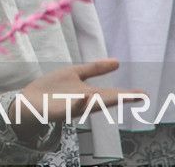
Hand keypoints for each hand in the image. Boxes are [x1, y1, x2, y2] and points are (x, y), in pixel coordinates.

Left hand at [12, 59, 137, 139]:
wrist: (29, 101)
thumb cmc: (53, 89)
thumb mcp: (75, 73)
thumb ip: (95, 69)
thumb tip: (117, 61)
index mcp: (89, 94)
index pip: (111, 94)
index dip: (127, 93)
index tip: (145, 94)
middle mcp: (84, 102)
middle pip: (105, 101)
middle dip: (122, 98)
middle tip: (140, 96)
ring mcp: (72, 107)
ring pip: (90, 106)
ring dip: (103, 101)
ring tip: (120, 96)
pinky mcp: (59, 111)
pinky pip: (70, 108)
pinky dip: (78, 104)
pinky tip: (86, 97)